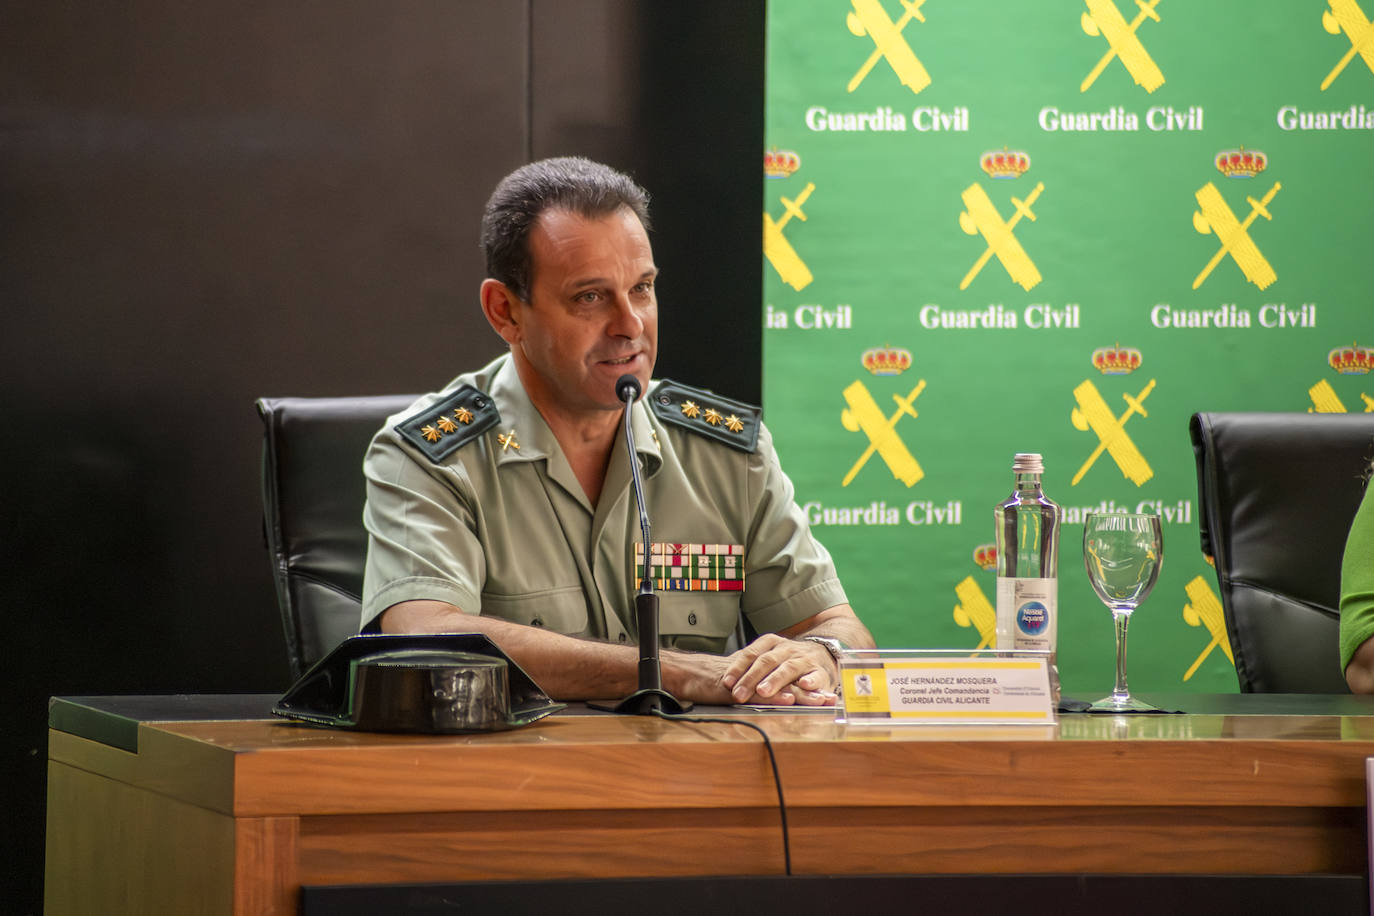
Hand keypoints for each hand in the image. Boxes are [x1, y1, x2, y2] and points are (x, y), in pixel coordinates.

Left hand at [720, 634, 837, 705]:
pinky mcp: (821, 672)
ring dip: (775, 680)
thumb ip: (751, 667)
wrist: (822, 654)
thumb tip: (724, 683)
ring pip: (788, 668)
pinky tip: (805, 685)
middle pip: (767, 662)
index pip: (751, 654)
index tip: (726, 683)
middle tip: (739, 694)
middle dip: (751, 679)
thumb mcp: (769, 657)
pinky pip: (816, 676)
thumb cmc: (788, 661)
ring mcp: (804, 659)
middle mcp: (787, 649)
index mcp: (771, 643)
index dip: (738, 668)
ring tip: (763, 691)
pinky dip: (811, 681)